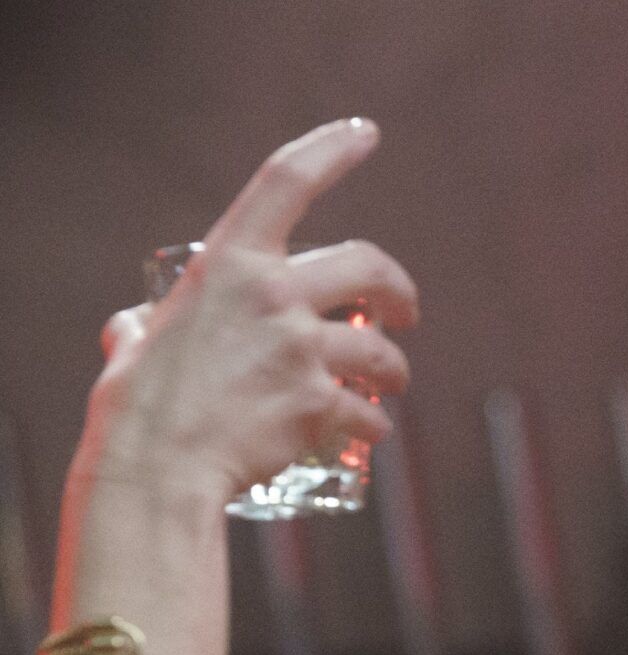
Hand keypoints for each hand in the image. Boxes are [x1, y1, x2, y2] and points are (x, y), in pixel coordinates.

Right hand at [79, 118, 418, 515]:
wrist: (156, 463)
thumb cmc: (138, 402)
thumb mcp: (137, 340)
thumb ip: (148, 324)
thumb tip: (135, 327)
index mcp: (229, 263)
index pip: (286, 182)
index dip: (331, 150)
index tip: (366, 132)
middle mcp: (274, 294)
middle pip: (369, 265)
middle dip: (399, 288)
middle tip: (406, 312)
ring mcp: (301, 348)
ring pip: (381, 351)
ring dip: (394, 371)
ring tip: (391, 386)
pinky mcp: (320, 402)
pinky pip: (367, 413)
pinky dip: (372, 426)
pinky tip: (367, 435)